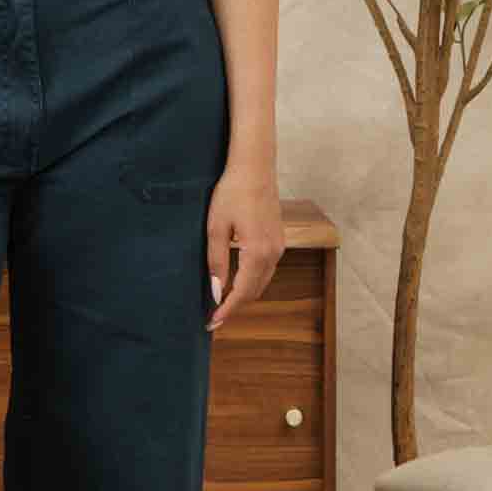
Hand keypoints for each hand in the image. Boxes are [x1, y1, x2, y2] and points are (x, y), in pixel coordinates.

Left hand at [205, 167, 284, 330]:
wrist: (255, 167)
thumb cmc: (232, 192)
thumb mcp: (216, 228)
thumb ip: (217, 262)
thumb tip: (217, 292)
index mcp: (258, 253)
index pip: (241, 292)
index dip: (226, 310)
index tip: (211, 323)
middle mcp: (273, 254)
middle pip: (254, 292)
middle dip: (234, 306)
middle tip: (213, 316)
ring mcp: (279, 247)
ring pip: (262, 282)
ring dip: (244, 294)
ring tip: (222, 302)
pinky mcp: (279, 239)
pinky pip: (266, 270)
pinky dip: (252, 280)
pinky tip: (237, 280)